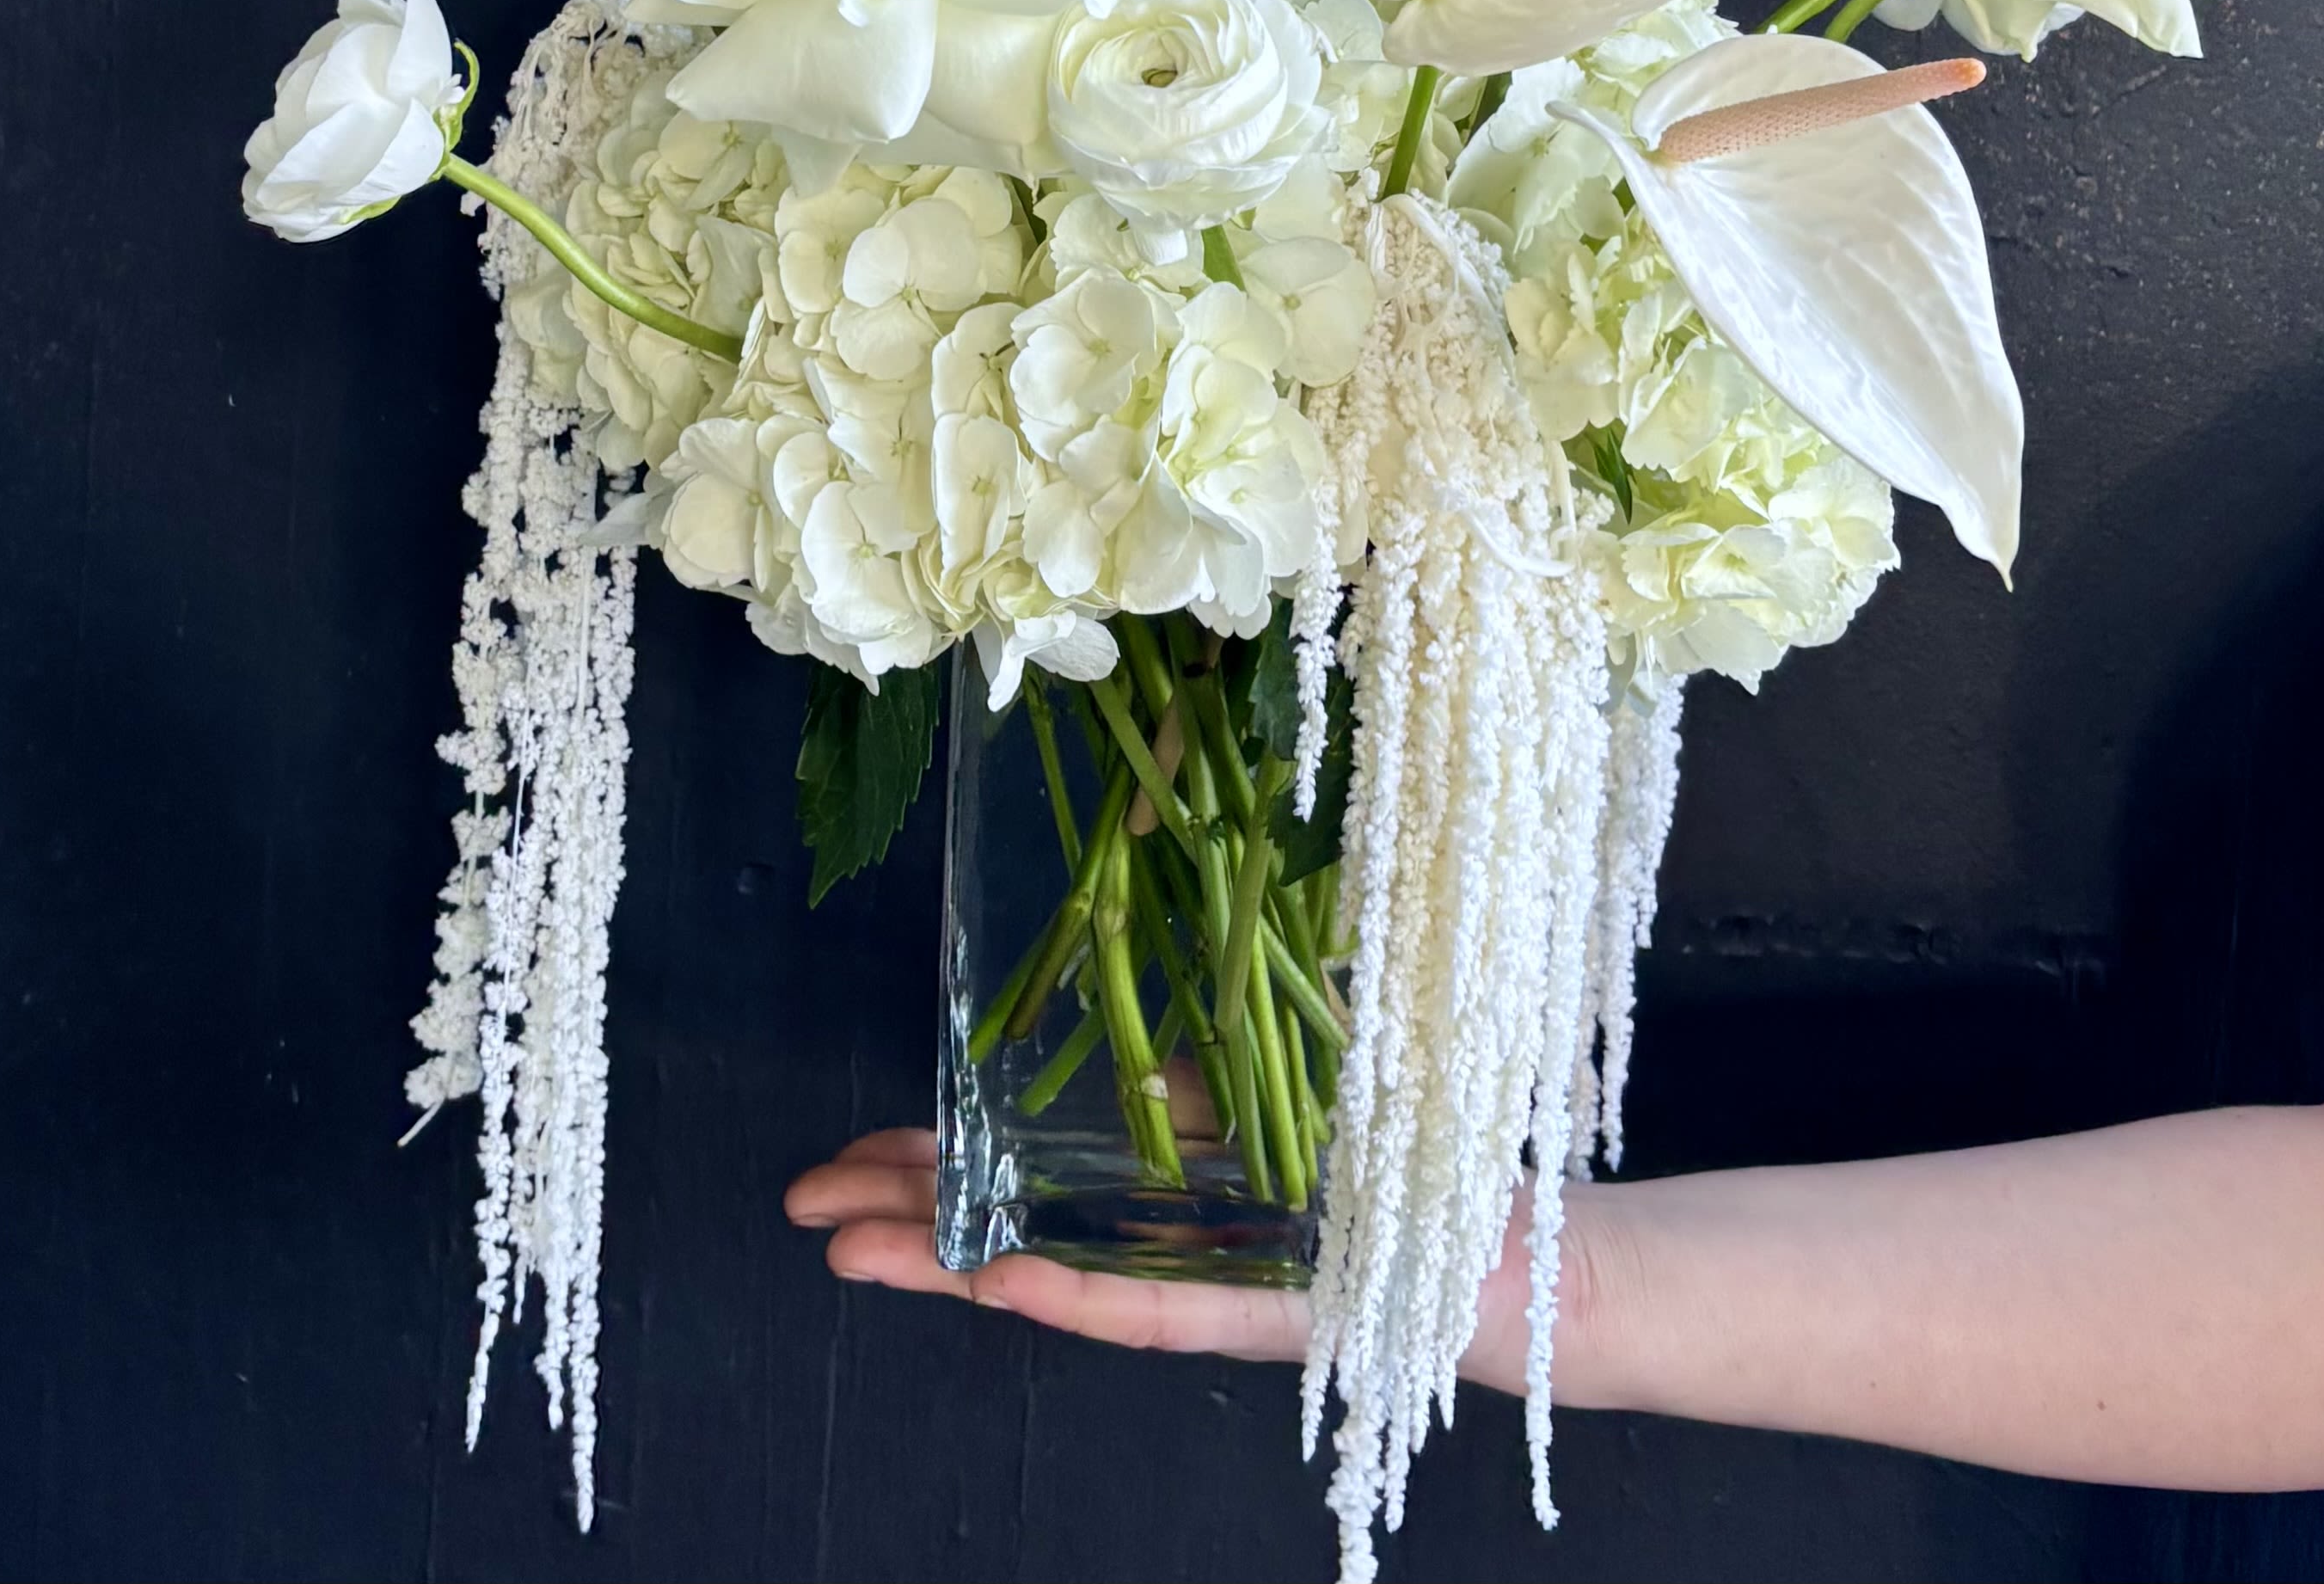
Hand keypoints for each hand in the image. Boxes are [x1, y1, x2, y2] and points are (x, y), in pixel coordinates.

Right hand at [784, 1128, 1552, 1383]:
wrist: (1518, 1247)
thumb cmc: (1407, 1147)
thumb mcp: (1273, 1068)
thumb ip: (1184, 1065)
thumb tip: (1080, 1007)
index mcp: (1154, 1176)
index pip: (1018, 1167)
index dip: (929, 1160)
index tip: (846, 1152)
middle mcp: (1161, 1240)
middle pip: (1011, 1226)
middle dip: (905, 1214)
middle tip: (805, 1210)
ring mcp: (1202, 1282)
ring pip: (1057, 1276)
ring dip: (956, 1265)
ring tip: (855, 1254)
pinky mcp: (1263, 1316)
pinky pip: (1157, 1310)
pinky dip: (1079, 1294)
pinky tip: (1002, 1281)